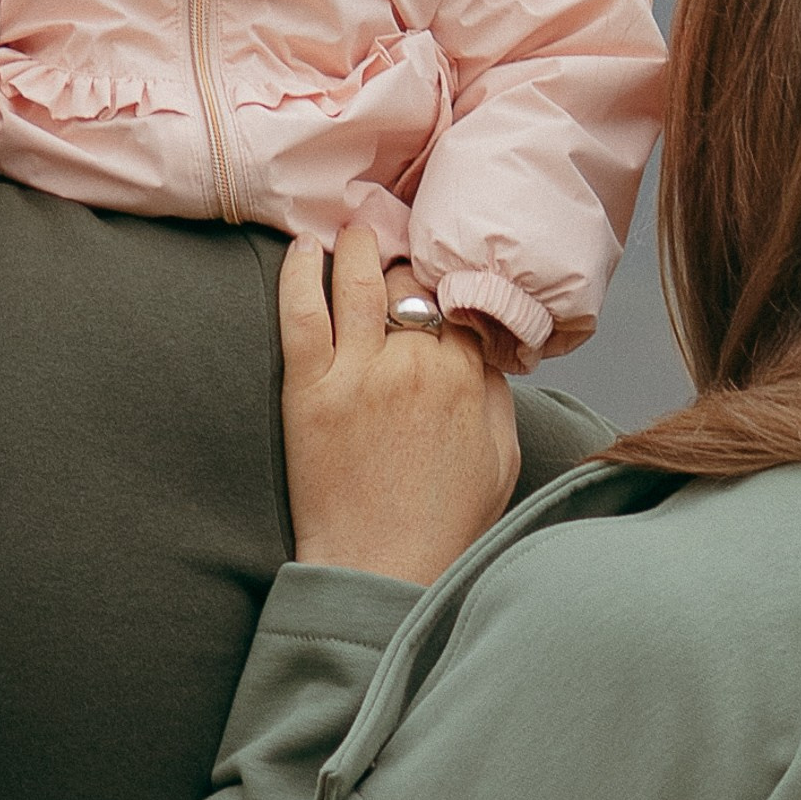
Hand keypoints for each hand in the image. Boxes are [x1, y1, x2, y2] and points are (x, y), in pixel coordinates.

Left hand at [280, 228, 519, 584]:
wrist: (383, 574)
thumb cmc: (446, 523)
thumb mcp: (500, 454)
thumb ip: (494, 390)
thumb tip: (480, 341)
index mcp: (464, 376)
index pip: (456, 296)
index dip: (446, 277)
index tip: (436, 268)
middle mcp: (413, 364)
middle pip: (408, 281)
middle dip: (404, 257)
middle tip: (393, 240)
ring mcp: (357, 374)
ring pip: (357, 279)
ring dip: (357, 242)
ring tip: (354, 225)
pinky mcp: (308, 391)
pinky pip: (301, 311)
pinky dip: (300, 271)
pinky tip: (304, 247)